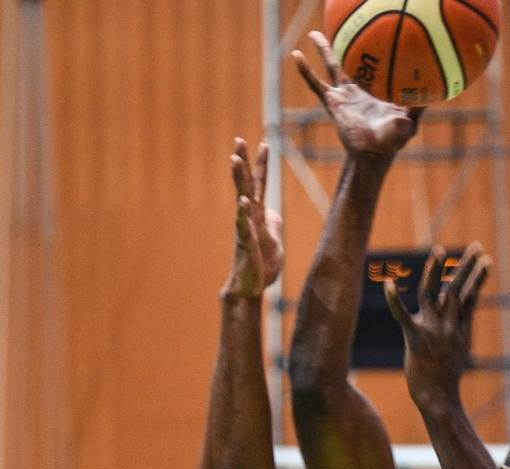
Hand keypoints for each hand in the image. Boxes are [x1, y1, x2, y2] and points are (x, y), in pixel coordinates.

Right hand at [225, 138, 283, 299]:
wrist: (249, 288)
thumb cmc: (260, 266)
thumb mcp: (274, 242)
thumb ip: (273, 225)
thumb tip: (273, 213)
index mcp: (257, 216)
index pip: (259, 185)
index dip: (262, 166)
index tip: (265, 143)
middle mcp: (248, 218)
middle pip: (246, 185)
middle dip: (243, 162)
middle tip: (238, 139)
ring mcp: (245, 229)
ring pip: (241, 199)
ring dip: (239, 180)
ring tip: (235, 160)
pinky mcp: (246, 244)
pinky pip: (244, 226)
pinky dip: (243, 214)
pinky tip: (243, 201)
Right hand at [293, 31, 420, 156]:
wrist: (371, 154)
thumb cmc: (393, 140)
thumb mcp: (410, 120)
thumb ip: (419, 104)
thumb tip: (435, 88)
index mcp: (378, 88)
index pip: (378, 64)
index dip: (378, 50)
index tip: (380, 33)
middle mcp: (361, 88)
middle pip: (353, 59)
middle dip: (350, 43)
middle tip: (346, 25)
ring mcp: (345, 93)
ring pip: (332, 65)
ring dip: (323, 49)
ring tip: (314, 33)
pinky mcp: (332, 102)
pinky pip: (316, 83)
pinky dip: (306, 70)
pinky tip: (297, 55)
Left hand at [385, 243, 490, 410]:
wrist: (439, 399)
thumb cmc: (446, 380)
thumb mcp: (459, 352)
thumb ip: (459, 331)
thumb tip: (461, 319)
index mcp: (460, 328)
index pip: (471, 296)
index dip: (478, 278)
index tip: (487, 260)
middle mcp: (449, 325)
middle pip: (458, 289)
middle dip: (467, 266)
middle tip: (477, 246)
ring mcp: (433, 330)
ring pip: (433, 293)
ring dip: (436, 270)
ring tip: (439, 249)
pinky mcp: (415, 338)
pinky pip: (402, 315)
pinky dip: (394, 300)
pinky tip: (387, 284)